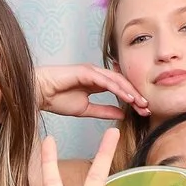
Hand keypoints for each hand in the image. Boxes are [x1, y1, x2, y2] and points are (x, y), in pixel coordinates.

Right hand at [34, 64, 148, 120]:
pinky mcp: (86, 72)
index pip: (121, 89)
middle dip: (137, 96)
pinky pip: (106, 80)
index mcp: (98, 82)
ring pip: (117, 80)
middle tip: (148, 108)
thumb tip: (121, 114)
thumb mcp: (85, 110)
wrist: (38, 93)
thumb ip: (103, 111)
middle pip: (123, 83)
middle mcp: (97, 74)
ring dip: (131, 92)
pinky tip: (128, 97)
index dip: (133, 100)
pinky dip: (118, 89)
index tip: (143, 111)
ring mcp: (92, 71)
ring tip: (142, 103)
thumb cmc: (57, 99)